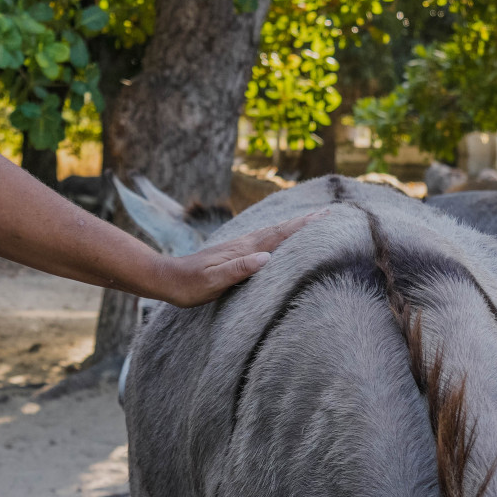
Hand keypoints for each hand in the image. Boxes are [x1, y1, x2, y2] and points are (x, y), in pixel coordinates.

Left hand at [153, 210, 323, 306]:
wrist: (167, 279)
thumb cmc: (189, 284)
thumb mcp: (213, 281)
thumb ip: (238, 269)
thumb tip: (266, 258)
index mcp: (243, 250)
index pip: (277, 236)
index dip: (301, 227)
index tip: (323, 216)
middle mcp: (243, 245)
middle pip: (279, 230)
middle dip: (304, 222)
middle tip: (328, 213)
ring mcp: (239, 248)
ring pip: (272, 234)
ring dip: (293, 227)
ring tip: (312, 220)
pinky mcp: (234, 254)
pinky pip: (264, 242)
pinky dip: (278, 236)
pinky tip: (281, 238)